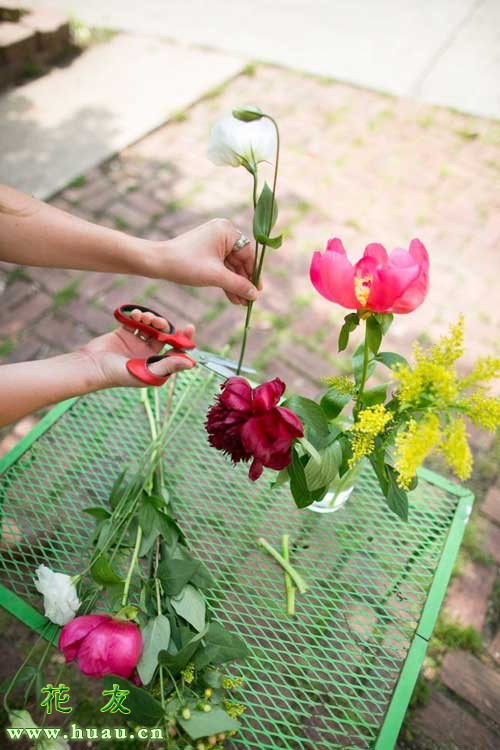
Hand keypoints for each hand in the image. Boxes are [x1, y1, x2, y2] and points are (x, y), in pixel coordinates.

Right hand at [80, 308, 194, 387]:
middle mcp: (148, 355)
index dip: (184, 340)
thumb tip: (191, 363)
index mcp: (156, 366)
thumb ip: (168, 366)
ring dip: (151, 319)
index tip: (189, 328)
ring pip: (151, 327)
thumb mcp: (146, 371)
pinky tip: (136, 315)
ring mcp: (136, 343)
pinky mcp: (124, 334)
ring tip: (145, 318)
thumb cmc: (118, 374)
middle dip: (164, 326)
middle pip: (164, 336)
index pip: (176, 352)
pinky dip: (138, 316)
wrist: (91, 366)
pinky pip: (136, 322)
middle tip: (159, 322)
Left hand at [149, 218, 261, 304]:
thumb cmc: (186, 264)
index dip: (254, 274)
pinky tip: (232, 298)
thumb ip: (238, 285)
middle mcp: (222, 233)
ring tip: (241, 304)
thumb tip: (255, 295)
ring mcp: (214, 242)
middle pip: (240, 261)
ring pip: (231, 267)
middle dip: (243, 283)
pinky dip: (225, 282)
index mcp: (227, 231)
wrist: (158, 263)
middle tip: (249, 302)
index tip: (258, 291)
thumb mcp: (216, 276)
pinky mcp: (207, 252)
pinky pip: (221, 267)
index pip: (248, 254)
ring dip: (235, 285)